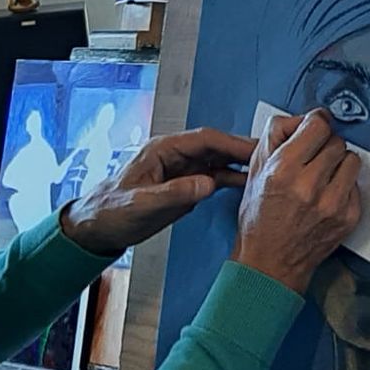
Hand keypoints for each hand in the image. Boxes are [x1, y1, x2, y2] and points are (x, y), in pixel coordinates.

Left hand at [60, 129, 253, 254]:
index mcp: (163, 149)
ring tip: (267, 169)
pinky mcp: (185, 185)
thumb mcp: (142, 204)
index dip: (232, 143)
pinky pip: (214, 176)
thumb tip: (209, 184)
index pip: (206, 139)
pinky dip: (232, 179)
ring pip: (218, 160)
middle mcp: (175, 155)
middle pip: (216, 146)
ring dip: (240, 164)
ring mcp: (182, 170)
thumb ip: (176, 193)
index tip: (256, 150)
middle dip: (243, 151)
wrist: (97, 230)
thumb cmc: (110, 212)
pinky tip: (248, 184)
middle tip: (272, 156)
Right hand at [231, 110, 361, 293]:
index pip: (318, 125)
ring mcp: (333, 203)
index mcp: (283, 170)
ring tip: (323, 175)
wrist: (270, 263)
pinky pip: (356, 185)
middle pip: (336, 141)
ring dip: (339, 163)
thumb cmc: (259, 218)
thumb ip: (275, 137)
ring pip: (352, 160)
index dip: (316, 122)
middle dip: (325, 145)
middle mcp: (310, 185)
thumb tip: (301, 119)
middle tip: (313, 157)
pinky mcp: (349, 217)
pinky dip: (344, 186)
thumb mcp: (254, 172)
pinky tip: (327, 196)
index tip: (314, 127)